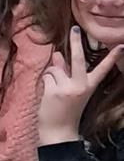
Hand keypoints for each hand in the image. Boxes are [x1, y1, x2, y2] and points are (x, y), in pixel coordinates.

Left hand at [39, 28, 122, 144]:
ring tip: (55, 92)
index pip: (102, 69)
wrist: (59, 131)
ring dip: (52, 76)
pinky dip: (45, 83)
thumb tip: (57, 54)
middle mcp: (81, 86)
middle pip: (78, 59)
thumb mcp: (71, 91)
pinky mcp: (54, 91)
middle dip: (76, 42)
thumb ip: (65, 72)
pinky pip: (46, 77)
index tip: (121, 46)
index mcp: (89, 86)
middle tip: (75, 29)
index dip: (111, 58)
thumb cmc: (66, 110)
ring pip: (55, 69)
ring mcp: (68, 88)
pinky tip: (49, 95)